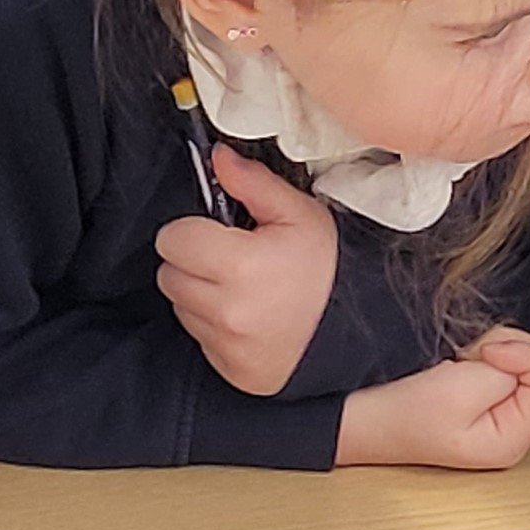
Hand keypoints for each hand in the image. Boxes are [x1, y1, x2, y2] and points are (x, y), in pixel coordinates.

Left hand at [157, 146, 340, 394]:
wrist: (360, 329)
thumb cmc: (329, 268)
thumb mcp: (299, 215)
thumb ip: (252, 183)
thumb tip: (217, 157)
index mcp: (242, 265)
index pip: (172, 239)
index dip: (191, 230)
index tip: (215, 232)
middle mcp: (229, 311)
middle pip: (169, 274)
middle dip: (192, 261)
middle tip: (229, 259)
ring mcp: (228, 346)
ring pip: (180, 307)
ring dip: (199, 294)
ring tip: (241, 288)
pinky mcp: (230, 371)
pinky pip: (198, 338)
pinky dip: (213, 325)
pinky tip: (246, 316)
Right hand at [335, 327, 529, 469]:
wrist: (365, 415)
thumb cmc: (403, 415)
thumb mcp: (463, 391)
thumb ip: (512, 371)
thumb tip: (528, 355)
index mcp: (514, 438)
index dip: (523, 355)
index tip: (486, 356)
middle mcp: (515, 426)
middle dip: (510, 349)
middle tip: (468, 361)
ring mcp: (502, 409)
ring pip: (526, 354)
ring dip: (493, 347)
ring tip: (459, 364)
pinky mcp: (488, 392)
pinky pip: (506, 357)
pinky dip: (484, 350)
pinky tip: (459, 364)